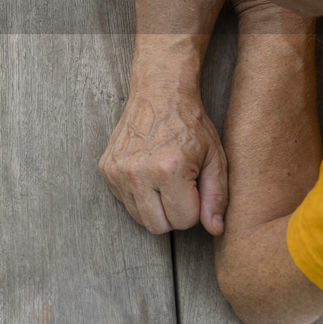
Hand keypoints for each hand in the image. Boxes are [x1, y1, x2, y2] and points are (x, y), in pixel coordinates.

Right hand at [99, 82, 226, 234]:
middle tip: (180, 190)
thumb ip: (216, 197)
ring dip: (155, 207)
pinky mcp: (106, 169)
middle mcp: (138, 172)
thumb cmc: (190, 125)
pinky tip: (148, 175)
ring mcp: (118, 170)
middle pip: (157, 226)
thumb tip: (214, 229)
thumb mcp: (215, 159)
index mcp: (168, 170)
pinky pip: (125, 201)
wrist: (159, 94)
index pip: (183, 221)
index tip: (195, 188)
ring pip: (139, 217)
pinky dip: (139, 195)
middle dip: (173, 214)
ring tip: (164, 182)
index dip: (194, 209)